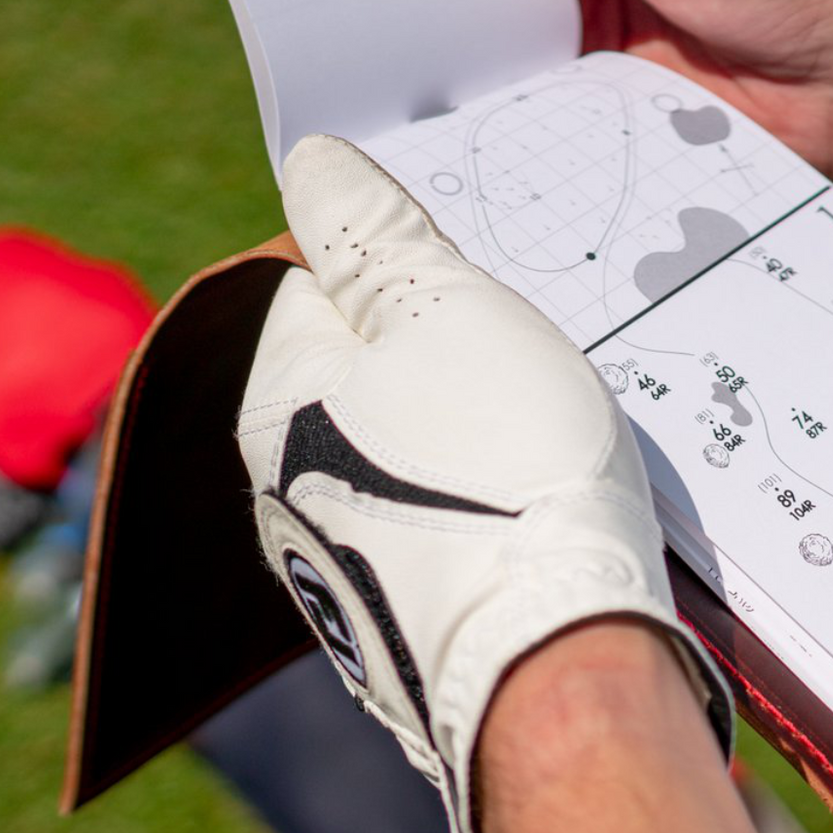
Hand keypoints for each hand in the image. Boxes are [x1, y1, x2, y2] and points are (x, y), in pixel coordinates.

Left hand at [235, 135, 733, 832]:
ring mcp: (335, 557)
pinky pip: (427, 514)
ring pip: (398, 436)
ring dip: (457, 417)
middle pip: (360, 358)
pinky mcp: (395, 614)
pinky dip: (472, 493)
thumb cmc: (503, 471)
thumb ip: (372, 236)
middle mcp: (280, 481)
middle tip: (513, 352)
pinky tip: (526, 502)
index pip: (316, 276)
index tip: (470, 281)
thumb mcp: (446, 312)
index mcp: (274, 395)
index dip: (400, 258)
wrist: (558, 669)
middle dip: (433, 338)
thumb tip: (308, 162)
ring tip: (531, 427)